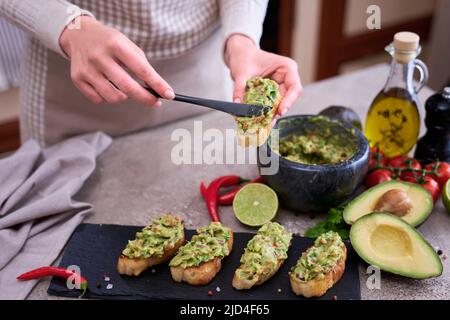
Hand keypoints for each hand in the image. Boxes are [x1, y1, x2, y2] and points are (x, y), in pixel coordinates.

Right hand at [59, 16, 173, 105]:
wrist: (79, 34)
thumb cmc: (110, 42)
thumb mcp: (128, 45)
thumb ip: (142, 65)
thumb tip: (156, 89)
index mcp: (116, 45)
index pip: (142, 70)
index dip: (158, 85)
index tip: (169, 95)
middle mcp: (100, 57)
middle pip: (128, 88)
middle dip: (145, 98)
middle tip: (155, 102)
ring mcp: (87, 69)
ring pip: (113, 97)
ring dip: (124, 97)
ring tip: (124, 87)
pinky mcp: (78, 78)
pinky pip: (99, 99)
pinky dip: (107, 97)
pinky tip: (107, 85)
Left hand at [225, 34, 301, 121]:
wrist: (239, 54)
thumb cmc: (244, 57)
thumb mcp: (241, 72)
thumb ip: (240, 88)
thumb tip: (237, 104)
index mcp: (286, 68)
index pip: (294, 87)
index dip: (289, 101)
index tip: (280, 111)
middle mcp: (286, 77)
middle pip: (288, 98)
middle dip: (279, 110)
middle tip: (269, 122)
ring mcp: (280, 85)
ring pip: (280, 103)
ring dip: (272, 113)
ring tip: (264, 124)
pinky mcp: (272, 92)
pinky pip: (271, 104)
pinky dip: (266, 111)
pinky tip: (261, 120)